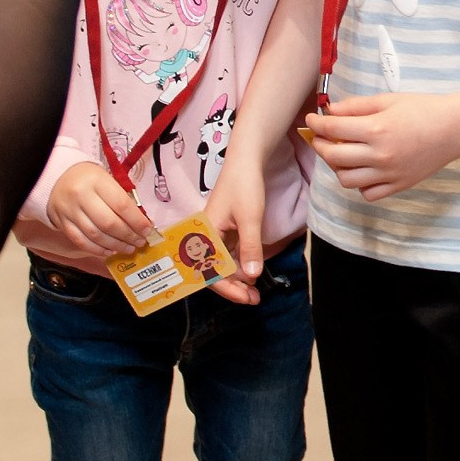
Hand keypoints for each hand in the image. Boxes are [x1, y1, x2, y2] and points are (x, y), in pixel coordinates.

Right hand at [46, 161, 153, 258]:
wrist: (57, 178)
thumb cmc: (89, 179)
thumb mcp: (107, 180)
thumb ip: (122, 199)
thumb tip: (142, 224)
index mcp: (96, 181)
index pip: (121, 204)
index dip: (137, 221)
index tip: (148, 230)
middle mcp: (81, 196)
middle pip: (108, 223)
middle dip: (128, 236)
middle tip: (140, 242)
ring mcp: (69, 211)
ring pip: (95, 235)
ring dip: (115, 245)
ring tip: (129, 248)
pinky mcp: (62, 223)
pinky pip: (81, 241)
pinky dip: (98, 250)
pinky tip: (110, 252)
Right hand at [203, 152, 267, 304]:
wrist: (246, 161)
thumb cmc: (245, 186)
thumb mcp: (251, 218)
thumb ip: (250, 247)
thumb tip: (252, 276)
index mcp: (204, 233)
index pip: (210, 271)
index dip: (228, 288)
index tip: (246, 298)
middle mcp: (205, 236)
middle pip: (213, 271)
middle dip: (233, 288)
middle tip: (254, 299)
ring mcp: (215, 234)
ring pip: (222, 265)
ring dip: (237, 279)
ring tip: (255, 292)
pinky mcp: (225, 231)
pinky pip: (228, 255)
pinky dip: (239, 267)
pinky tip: (251, 274)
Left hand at [304, 90, 459, 200]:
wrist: (455, 129)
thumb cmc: (423, 109)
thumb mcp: (387, 100)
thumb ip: (356, 107)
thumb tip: (330, 112)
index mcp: (376, 130)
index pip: (333, 129)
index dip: (316, 124)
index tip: (311, 119)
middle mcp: (380, 155)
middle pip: (334, 157)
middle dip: (320, 145)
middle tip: (319, 137)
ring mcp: (389, 174)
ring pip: (347, 180)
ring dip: (337, 167)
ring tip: (341, 154)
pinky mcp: (399, 186)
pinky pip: (368, 193)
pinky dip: (360, 184)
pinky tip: (363, 170)